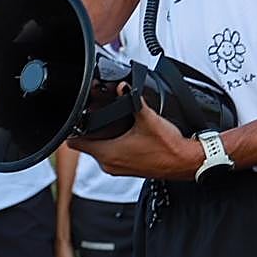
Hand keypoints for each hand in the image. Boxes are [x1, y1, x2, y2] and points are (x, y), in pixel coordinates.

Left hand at [68, 99, 199, 179]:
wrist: (184, 162)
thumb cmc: (168, 147)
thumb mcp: (148, 118)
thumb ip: (133, 100)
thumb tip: (125, 87)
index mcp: (109, 154)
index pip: (76, 144)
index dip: (71, 130)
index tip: (72, 120)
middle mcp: (110, 164)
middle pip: (86, 146)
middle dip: (87, 131)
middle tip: (92, 116)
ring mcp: (118, 169)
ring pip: (99, 151)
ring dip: (100, 139)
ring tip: (106, 123)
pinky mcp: (128, 169)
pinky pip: (111, 155)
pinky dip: (112, 145)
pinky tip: (123, 135)